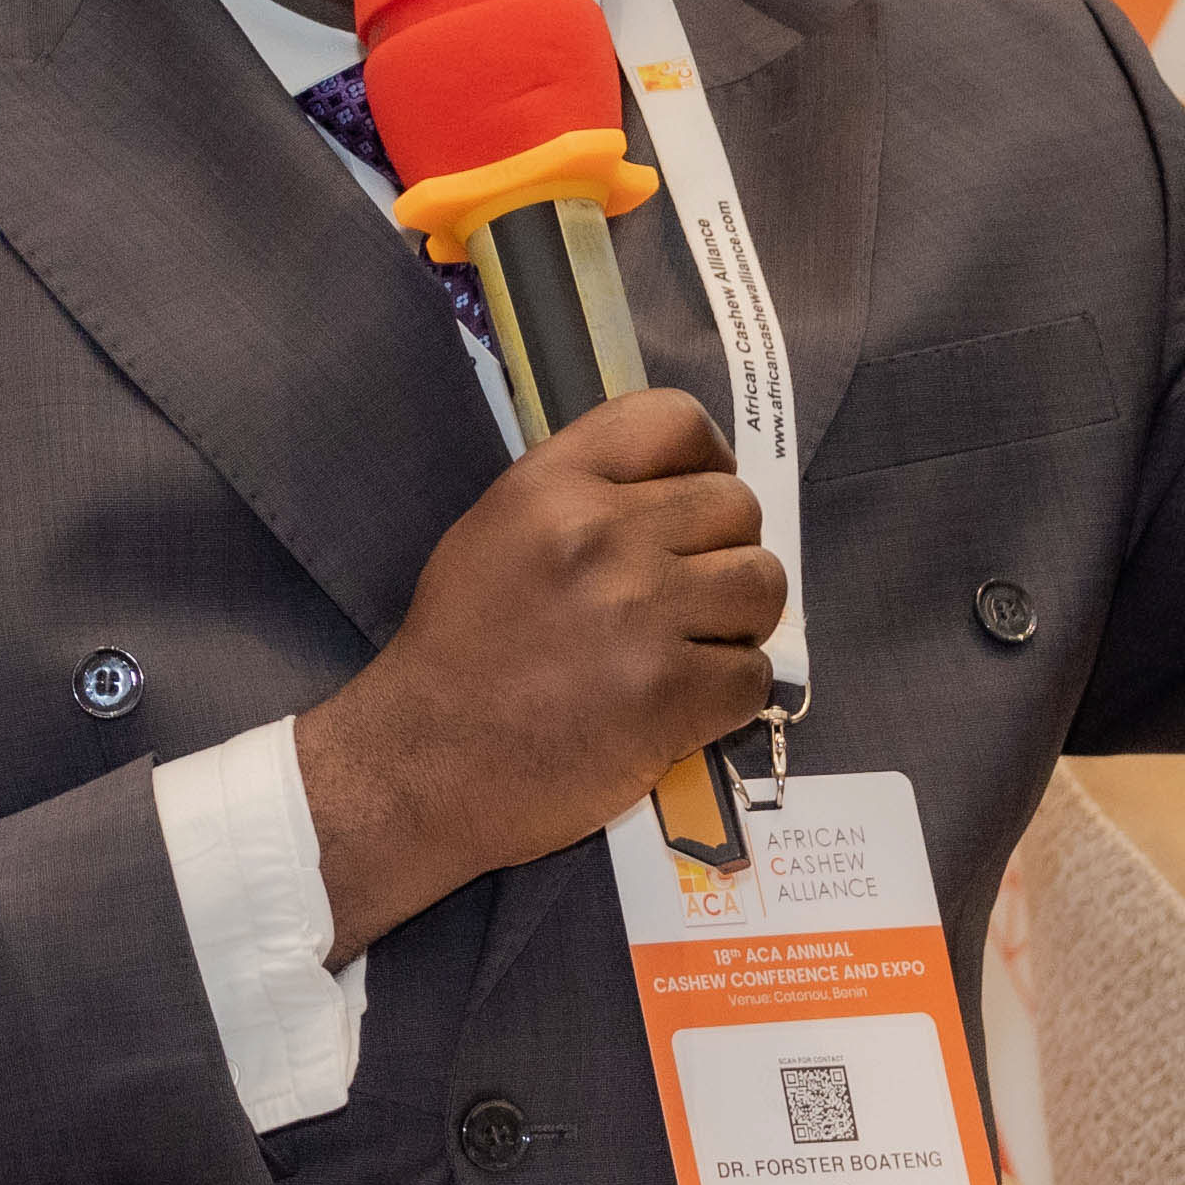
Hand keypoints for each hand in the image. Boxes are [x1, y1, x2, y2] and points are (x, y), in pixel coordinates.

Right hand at [288, 387, 775, 960]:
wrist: (422, 764)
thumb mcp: (496, 533)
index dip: (708, 459)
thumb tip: (677, 493)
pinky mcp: (669, 694)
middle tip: (691, 596)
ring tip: (693, 649)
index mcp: (552, 486)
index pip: (676, 420)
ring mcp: (640, 614)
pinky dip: (731, 694)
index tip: (696, 507)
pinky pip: (756, 674)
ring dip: (740, 622)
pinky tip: (685, 704)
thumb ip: (581, 496)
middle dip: (724, 551)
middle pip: (736, 505)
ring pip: (762, 585)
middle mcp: (600, 535)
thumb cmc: (458, 652)